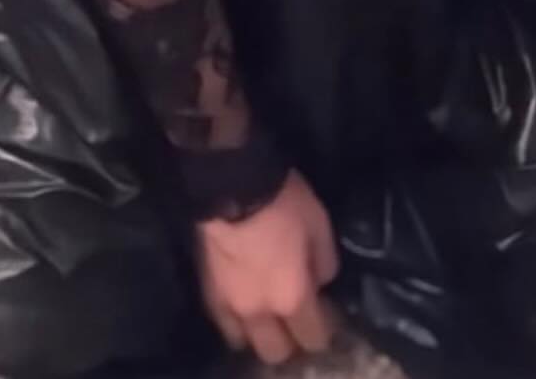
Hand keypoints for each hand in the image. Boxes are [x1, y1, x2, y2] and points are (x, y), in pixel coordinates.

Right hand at [193, 168, 342, 365]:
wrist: (232, 183)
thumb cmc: (283, 202)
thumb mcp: (320, 225)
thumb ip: (324, 263)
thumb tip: (320, 281)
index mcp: (292, 298)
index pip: (313, 338)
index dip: (324, 331)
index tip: (328, 316)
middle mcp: (260, 313)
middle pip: (276, 353)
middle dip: (291, 342)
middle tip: (297, 319)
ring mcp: (229, 306)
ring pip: (245, 343)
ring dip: (259, 334)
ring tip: (267, 314)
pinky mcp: (208, 293)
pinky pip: (223, 322)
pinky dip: (236, 321)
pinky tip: (243, 304)